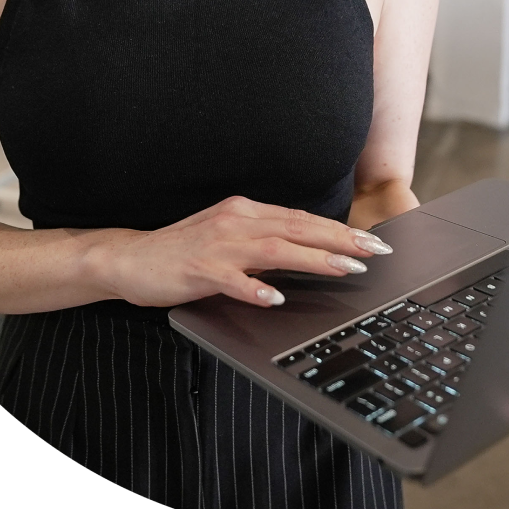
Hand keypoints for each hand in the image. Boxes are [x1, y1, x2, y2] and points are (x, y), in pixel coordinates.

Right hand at [93, 195, 391, 309]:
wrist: (132, 258)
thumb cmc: (184, 252)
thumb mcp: (229, 239)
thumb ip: (264, 242)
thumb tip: (309, 253)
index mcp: (245, 212)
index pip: (302, 219)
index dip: (339, 230)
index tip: (372, 242)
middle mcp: (236, 221)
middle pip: (297, 228)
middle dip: (340, 241)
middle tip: (375, 253)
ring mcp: (218, 244)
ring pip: (274, 249)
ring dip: (313, 259)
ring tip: (346, 270)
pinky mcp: (199, 269)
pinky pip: (232, 279)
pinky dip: (255, 288)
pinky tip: (276, 297)